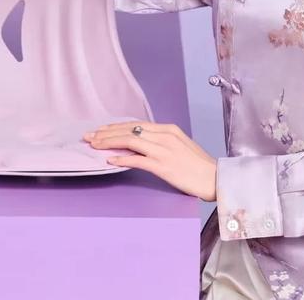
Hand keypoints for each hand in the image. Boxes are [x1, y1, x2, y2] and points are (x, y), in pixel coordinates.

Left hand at [82, 121, 216, 201]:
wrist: (215, 178)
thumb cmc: (199, 165)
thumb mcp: (180, 145)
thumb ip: (162, 141)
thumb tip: (141, 143)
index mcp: (168, 129)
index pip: (135, 125)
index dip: (116, 127)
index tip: (100, 130)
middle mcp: (165, 136)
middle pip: (129, 130)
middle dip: (107, 132)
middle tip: (89, 136)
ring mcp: (164, 150)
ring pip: (130, 141)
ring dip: (109, 143)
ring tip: (94, 145)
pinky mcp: (163, 166)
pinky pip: (138, 160)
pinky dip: (122, 158)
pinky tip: (110, 160)